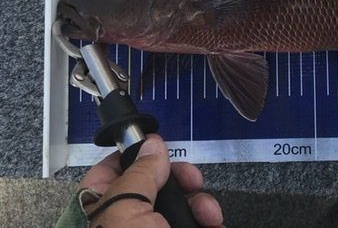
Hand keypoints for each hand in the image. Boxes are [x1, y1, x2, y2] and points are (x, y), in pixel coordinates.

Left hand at [79, 134, 222, 226]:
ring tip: (209, 216)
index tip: (162, 148)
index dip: (140, 154)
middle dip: (182, 181)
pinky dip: (208, 220)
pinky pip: (193, 223)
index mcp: (97, 207)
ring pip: (178, 206)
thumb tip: (152, 143)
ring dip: (200, 204)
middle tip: (192, 183)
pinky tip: (213, 222)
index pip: (113, 168)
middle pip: (155, 184)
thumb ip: (139, 173)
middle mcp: (122, 220)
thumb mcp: (126, 209)